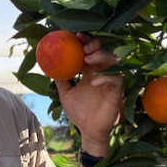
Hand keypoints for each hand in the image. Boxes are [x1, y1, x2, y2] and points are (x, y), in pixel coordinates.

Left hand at [55, 33, 122, 154]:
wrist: (89, 131)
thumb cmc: (79, 112)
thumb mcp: (65, 94)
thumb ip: (60, 81)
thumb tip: (49, 66)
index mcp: (90, 72)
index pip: (89, 51)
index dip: (84, 42)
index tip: (75, 35)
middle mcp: (101, 73)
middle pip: (102, 51)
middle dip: (94, 44)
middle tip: (83, 46)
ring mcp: (110, 81)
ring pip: (112, 61)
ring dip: (101, 56)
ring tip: (87, 59)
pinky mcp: (117, 91)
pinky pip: (116, 78)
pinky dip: (105, 76)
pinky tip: (93, 81)